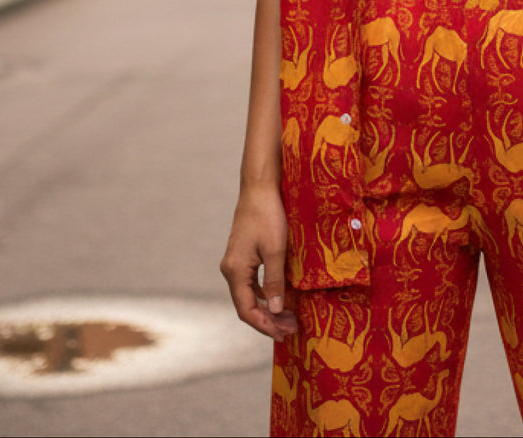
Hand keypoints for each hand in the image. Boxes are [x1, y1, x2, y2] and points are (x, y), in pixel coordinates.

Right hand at [219, 183, 299, 340]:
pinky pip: (252, 283)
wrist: (259, 188)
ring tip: (289, 318)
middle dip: (268, 320)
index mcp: (235, 271)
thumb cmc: (268, 216)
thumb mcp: (276, 250)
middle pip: (246, 305)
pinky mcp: (243, 256)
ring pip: (249, 295)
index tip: (283, 334)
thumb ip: (275, 281)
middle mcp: (230, 269)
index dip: (264, 326)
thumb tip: (275, 310)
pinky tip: (281, 297)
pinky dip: (265, 294)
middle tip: (291, 329)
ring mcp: (235, 262)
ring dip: (268, 308)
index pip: (246, 310)